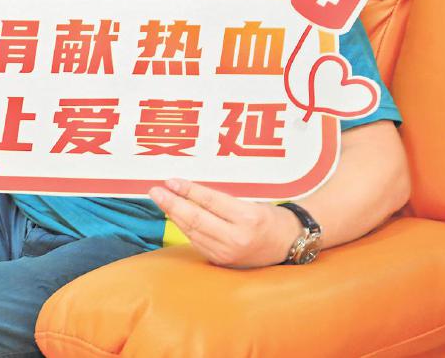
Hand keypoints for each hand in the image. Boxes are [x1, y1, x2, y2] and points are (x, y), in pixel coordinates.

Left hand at [149, 178, 302, 268]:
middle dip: (171, 203)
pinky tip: (175, 216)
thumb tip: (185, 191)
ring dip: (174, 215)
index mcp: (247, 218)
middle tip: (155, 191)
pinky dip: (184, 228)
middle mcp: (237, 239)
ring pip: (193, 231)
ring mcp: (228, 253)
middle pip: (196, 219)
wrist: (289, 245)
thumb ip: (219, 200)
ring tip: (161, 200)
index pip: (209, 202)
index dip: (187, 190)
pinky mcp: (222, 262)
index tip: (170, 181)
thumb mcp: (250, 203)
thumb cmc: (270, 218)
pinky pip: (197, 242)